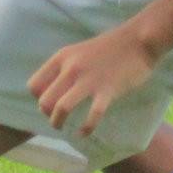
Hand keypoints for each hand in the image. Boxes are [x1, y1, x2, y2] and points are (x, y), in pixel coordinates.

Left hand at [28, 25, 160, 138]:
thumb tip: (53, 90)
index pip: (34, 86)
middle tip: (57, 119)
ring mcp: (89, 80)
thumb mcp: (78, 52)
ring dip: (58, 123)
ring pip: (62, 108)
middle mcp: (71, 68)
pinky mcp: (107, 90)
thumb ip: (65, 68)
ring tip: (64, 129)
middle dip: (48, 115)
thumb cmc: (109, 47)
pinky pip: (92, 115)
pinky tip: (84, 132)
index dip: (39, 98)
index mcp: (61, 58)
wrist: (138, 40)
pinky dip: (86, 128)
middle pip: (44, 101)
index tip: (50, 103)